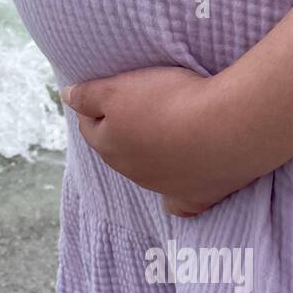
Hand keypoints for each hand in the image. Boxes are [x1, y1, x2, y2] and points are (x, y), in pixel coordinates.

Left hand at [60, 67, 258, 216]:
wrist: (225, 126)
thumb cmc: (169, 101)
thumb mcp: (117, 89)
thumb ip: (88, 95)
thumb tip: (67, 97)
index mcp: (110, 145)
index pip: (91, 127)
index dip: (95, 107)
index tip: (108, 92)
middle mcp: (132, 172)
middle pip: (118, 150)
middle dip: (121, 132)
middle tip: (139, 109)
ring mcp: (163, 187)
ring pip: (147, 172)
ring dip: (151, 155)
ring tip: (166, 133)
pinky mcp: (196, 197)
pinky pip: (179, 204)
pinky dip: (176, 198)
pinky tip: (177, 192)